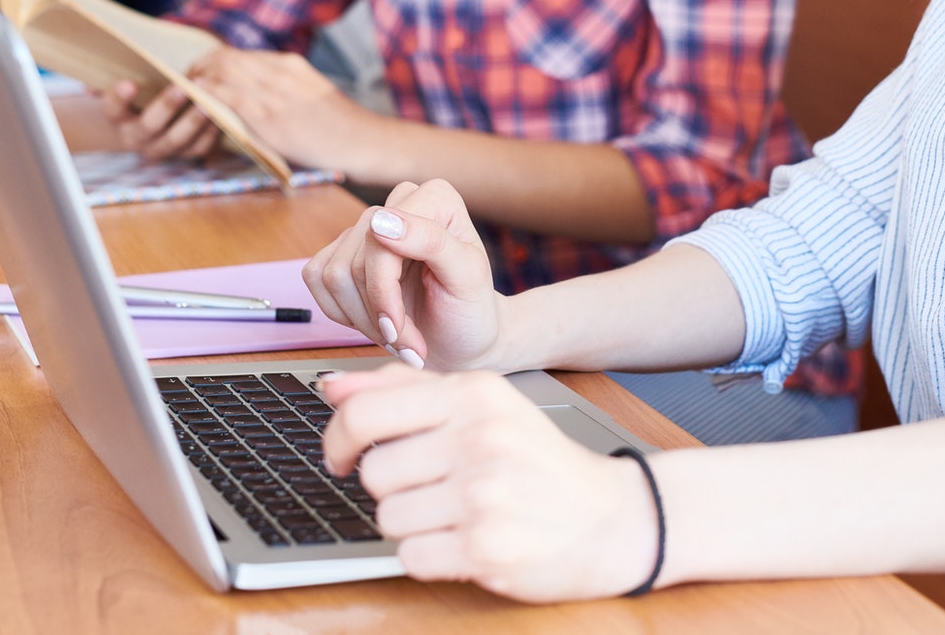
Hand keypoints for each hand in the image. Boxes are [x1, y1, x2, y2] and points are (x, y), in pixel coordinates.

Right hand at [99, 77, 221, 161]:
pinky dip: (210, 133)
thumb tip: (95, 74)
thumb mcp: (128, 84)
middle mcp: (136, 138)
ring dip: (193, 121)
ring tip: (208, 100)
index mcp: (118, 118)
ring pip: (176, 140)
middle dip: (167, 106)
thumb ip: (116, 77)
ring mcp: (161, 149)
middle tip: (184, 87)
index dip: (119, 98)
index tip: (129, 84)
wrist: (151, 122)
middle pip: (149, 126)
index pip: (112, 109)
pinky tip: (220, 114)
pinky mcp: (184, 154)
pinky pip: (198, 148)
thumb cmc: (141, 93)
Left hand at [186, 46, 373, 169]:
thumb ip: (286, 91)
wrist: (364, 141)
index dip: (214, 61)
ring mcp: (273, 92)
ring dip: (198, 77)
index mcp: (290, 65)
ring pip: (222, 70)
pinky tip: (194, 98)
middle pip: (227, 57)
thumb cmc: (343, 127)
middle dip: (200, 66)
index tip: (201, 71)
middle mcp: (279, 71)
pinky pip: (226, 95)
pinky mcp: (268, 115)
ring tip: (182, 88)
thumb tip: (258, 102)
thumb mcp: (313, 95)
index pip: (241, 54)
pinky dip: (206, 93)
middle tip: (183, 79)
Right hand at [304, 179, 506, 370]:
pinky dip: (342, 313)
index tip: (398, 327)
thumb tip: (382, 220)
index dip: (383, 290)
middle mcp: (400, 204)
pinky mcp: (343, 251)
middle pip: (354, 261)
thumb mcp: (467, 277)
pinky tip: (373, 322)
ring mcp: (368, 228)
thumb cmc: (470, 311)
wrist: (463, 341)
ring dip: (362, 319)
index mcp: (434, 198)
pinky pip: (316, 278)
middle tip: (405, 341)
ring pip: (332, 274)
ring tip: (396, 335)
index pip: (379, 240)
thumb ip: (432, 241)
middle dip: (376, 313)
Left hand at [322, 364, 659, 601]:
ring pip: (387, 517)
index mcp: (475, 394)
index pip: (365, 411)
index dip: (338, 438)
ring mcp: (484, 495)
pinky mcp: (486, 549)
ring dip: (410, 524)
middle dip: (392, 487)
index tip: (341, 456)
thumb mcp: (481, 404)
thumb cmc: (537, 460)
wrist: (612, 518)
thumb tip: (332, 386)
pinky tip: (463, 542)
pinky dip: (428, 557)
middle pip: (373, 472)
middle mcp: (480, 438)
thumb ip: (405, 389)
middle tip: (431, 488)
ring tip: (454, 514)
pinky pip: (410, 558)